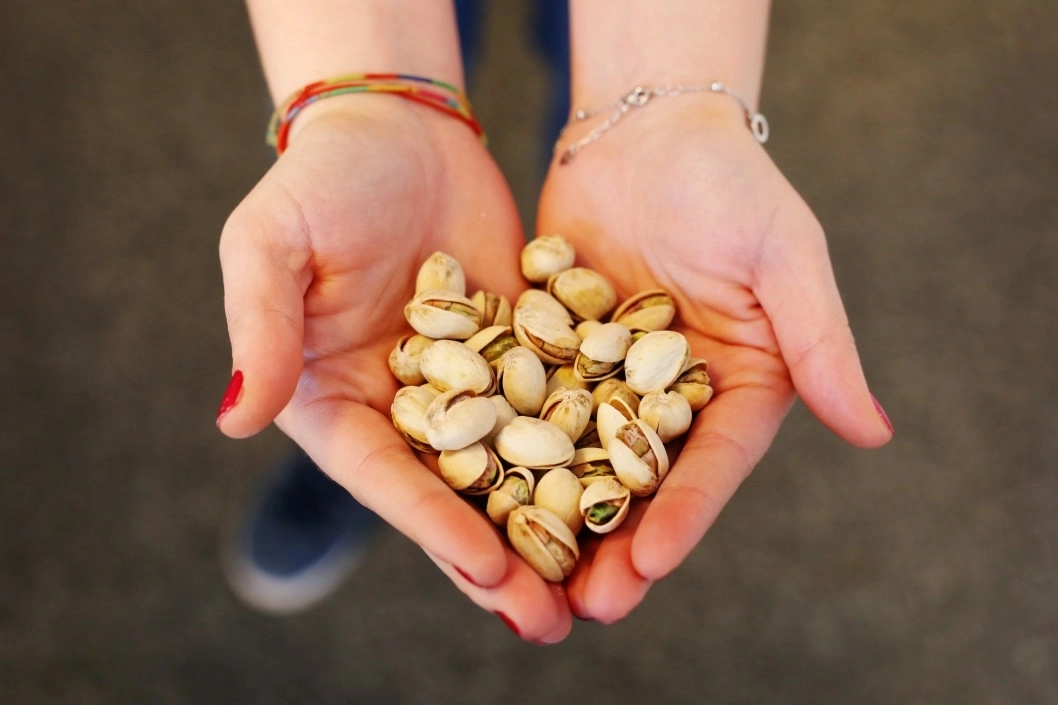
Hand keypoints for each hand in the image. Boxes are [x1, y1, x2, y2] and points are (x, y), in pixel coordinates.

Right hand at [216, 99, 573, 642]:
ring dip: (556, 527)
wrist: (402, 131)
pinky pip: (560, 408)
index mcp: (339, 403)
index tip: (488, 570)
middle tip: (551, 621)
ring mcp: (473, 387)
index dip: (436, 527)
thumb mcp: (272, 244)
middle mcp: (408, 410)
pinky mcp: (524, 355)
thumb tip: (236, 420)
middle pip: (458, 496)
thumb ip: (261, 328)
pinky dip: (593, 450)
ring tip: (604, 584)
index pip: (389, 477)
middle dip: (503, 560)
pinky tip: (635, 488)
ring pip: (518, 470)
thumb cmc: (321, 182)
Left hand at [538, 99, 893, 622]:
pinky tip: (474, 492)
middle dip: (616, 543)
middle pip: (641, 481)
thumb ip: (822, 344)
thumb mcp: (785, 257)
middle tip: (587, 605)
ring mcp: (604, 380)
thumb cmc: (729, 184)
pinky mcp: (549, 355)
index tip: (651, 566)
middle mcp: (670, 396)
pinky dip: (502, 448)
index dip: (683, 516)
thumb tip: (876, 433)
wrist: (644, 133)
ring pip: (577, 460)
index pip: (710, 463)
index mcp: (735, 387)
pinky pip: (524, 406)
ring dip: (554, 518)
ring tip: (526, 576)